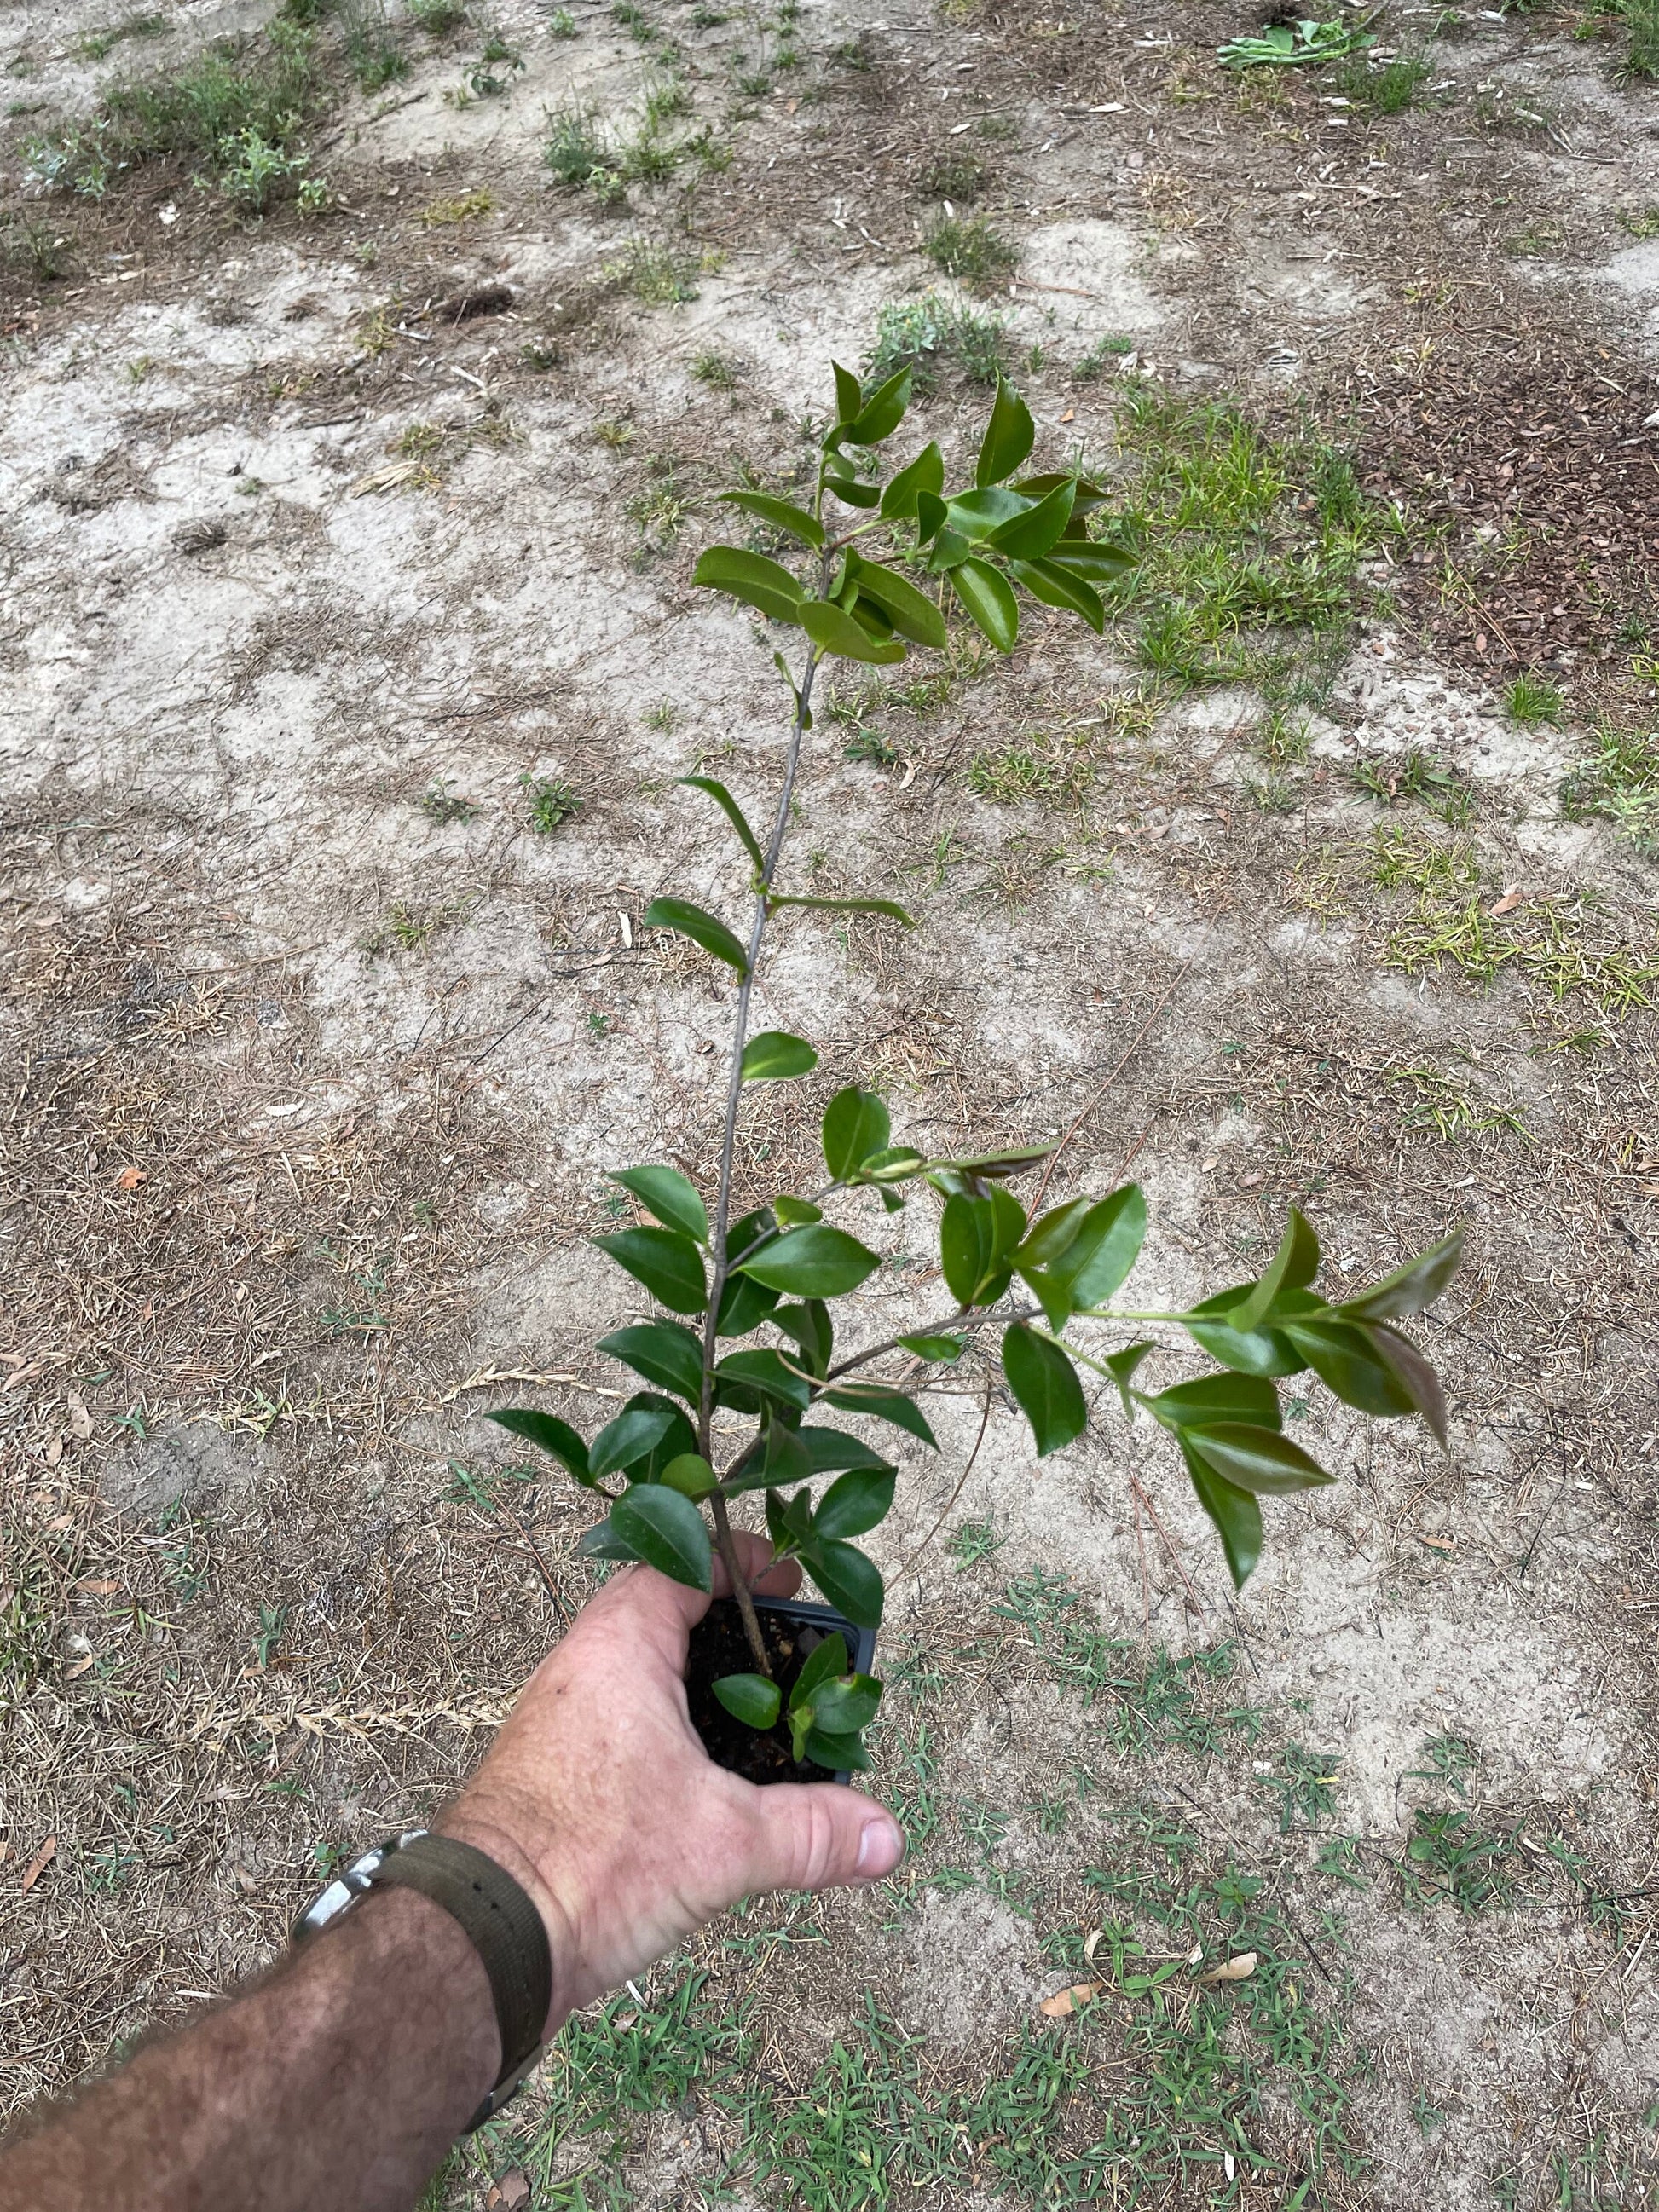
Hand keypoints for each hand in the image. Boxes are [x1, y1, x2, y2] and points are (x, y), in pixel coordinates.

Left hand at [440, 1536, 904, 2024]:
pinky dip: (674, 1731)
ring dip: (702, 1687)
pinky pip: (625, 1723)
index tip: (792, 1576)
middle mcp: (583, 1668)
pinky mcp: (554, 1773)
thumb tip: (887, 1837)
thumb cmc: (592, 1861)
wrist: (484, 1941)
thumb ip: (812, 1832)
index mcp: (619, 1646)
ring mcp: (563, 1721)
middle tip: (794, 1649)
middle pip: (667, 1617)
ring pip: (645, 1675)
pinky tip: (711, 1778)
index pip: (682, 1564)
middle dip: (733, 1631)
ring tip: (767, 1716)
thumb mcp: (722, 1843)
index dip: (741, 1563)